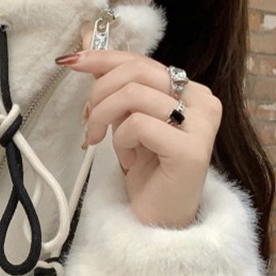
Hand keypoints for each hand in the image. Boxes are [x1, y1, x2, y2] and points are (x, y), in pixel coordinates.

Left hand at [58, 50, 221, 228]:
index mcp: (190, 91)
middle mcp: (202, 101)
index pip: (143, 61)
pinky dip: (121, 142)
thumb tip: (86, 53)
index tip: (72, 60)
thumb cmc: (147, 175)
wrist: (160, 223)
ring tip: (100, 142)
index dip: (103, 57)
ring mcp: (201, 124)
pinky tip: (128, 162)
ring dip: (103, 117)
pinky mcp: (191, 149)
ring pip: (133, 95)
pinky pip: (138, 126)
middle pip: (137, 71)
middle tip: (87, 122)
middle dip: (99, 92)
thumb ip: (118, 92)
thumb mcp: (127, 124)